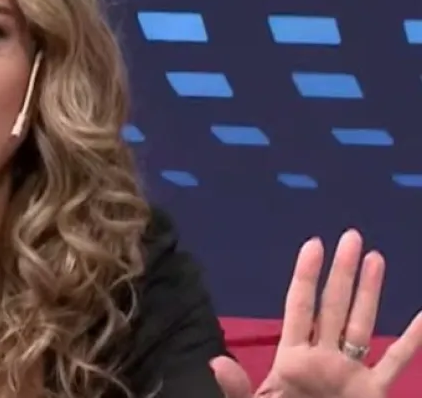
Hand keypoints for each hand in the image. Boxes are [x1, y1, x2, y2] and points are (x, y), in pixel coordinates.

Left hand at [212, 230, 421, 397]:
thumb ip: (238, 389)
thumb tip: (215, 362)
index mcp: (291, 360)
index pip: (300, 308)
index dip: (306, 276)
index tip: (314, 243)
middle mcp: (322, 359)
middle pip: (333, 306)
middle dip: (341, 272)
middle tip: (351, 235)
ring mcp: (350, 374)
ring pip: (363, 323)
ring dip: (370, 292)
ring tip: (375, 257)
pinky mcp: (373, 393)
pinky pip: (396, 361)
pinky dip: (412, 340)